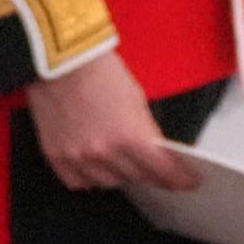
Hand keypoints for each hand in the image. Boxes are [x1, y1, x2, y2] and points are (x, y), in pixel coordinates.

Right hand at [24, 48, 194, 191]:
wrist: (59, 61)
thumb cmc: (98, 71)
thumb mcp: (136, 99)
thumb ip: (146, 133)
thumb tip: (155, 156)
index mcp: (130, 135)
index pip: (163, 170)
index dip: (179, 178)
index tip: (186, 181)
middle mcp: (105, 151)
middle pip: (137, 178)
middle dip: (148, 172)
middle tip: (151, 166)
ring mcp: (79, 157)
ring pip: (109, 183)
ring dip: (119, 174)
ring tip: (118, 157)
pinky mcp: (57, 158)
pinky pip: (80, 182)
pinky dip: (90, 176)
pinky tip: (94, 163)